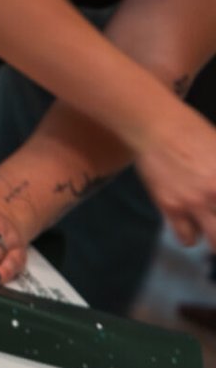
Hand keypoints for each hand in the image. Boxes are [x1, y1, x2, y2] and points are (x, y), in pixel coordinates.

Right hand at [131, 101, 215, 246]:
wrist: (156, 124)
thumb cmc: (193, 132)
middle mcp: (215, 192)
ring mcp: (194, 202)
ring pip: (215, 243)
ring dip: (215, 236)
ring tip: (211, 225)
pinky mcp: (171, 207)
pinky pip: (187, 238)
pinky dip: (190, 234)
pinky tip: (190, 222)